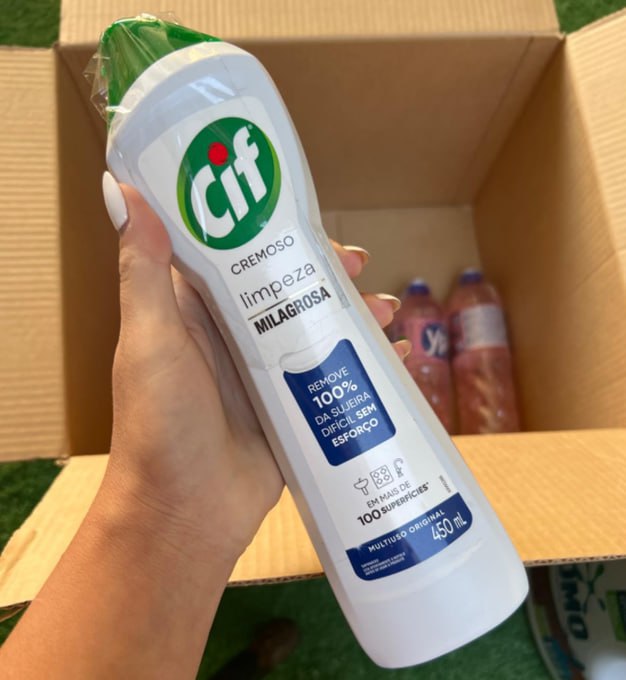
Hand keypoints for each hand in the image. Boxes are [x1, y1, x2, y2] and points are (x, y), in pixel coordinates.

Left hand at [102, 179, 408, 563]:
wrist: (185, 514)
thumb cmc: (159, 424)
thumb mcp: (150, 340)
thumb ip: (143, 270)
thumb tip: (120, 187)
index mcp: (196, 310)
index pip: (236, 253)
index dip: (271, 230)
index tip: (305, 218)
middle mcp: (232, 335)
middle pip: (286, 286)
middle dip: (324, 271)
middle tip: (356, 265)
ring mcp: (265, 372)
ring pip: (314, 325)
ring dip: (350, 312)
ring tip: (383, 310)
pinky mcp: (291, 406)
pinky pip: (331, 372)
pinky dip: (361, 360)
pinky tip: (393, 356)